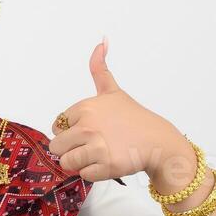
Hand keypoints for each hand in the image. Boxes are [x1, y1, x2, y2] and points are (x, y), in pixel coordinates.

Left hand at [48, 38, 183, 181]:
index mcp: (86, 107)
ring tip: (99, 155)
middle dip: (72, 149)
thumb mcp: (113, 92)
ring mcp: (97, 147)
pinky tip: (109, 162)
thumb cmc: (133, 118)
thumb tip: (101, 40)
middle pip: (57, 147)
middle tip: (92, 145)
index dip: (71, 131)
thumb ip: (100, 69)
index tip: (90, 130)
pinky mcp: (105, 167)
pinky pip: (83, 175)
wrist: (159, 142)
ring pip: (67, 163)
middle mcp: (89, 125)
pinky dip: (94, 173)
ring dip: (81, 163)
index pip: (57, 126)